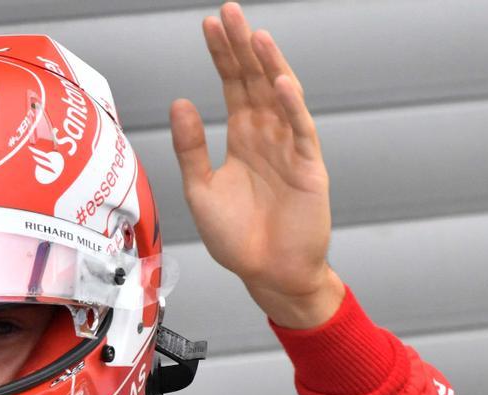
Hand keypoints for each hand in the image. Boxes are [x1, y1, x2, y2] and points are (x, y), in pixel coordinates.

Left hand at [170, 2, 344, 328]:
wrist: (268, 275)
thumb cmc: (238, 239)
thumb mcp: (201, 190)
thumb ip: (190, 148)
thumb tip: (179, 103)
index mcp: (243, 137)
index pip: (232, 85)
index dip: (222, 55)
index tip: (210, 24)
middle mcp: (268, 135)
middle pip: (255, 81)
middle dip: (243, 47)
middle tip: (231, 12)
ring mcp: (290, 149)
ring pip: (281, 97)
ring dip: (270, 66)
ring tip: (256, 36)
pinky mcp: (308, 168)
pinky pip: (300, 131)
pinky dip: (291, 106)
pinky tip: (280, 83)